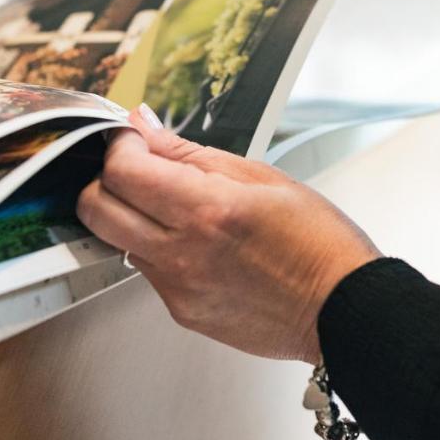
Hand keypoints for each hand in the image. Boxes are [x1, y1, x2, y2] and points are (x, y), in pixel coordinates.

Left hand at [77, 106, 380, 362]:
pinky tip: (198, 245)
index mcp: (206, 209)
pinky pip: (148, 272)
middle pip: (96, 210)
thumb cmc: (317, 242)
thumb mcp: (260, 177)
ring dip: (132, 217)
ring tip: (176, 210)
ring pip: (118, 241)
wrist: (342, 310)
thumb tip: (145, 127)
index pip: (122, 171)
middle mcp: (183, 252)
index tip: (132, 140)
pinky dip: (159, 250)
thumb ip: (190, 153)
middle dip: (105, 181)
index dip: (119, 146)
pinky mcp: (181, 312)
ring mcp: (178, 287)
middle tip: (134, 170)